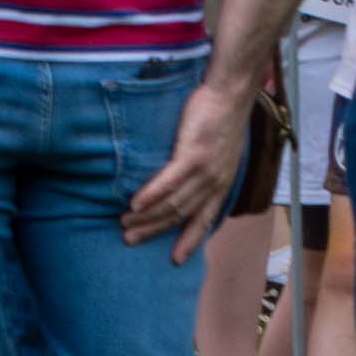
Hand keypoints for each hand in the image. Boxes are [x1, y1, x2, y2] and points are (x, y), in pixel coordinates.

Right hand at [120, 71, 257, 246]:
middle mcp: (215, 183)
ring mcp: (205, 170)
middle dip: (155, 231)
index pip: (204, 220)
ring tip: (125, 222)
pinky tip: (135, 203)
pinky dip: (151, 194)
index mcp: (221, 185)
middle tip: (130, 240)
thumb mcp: (220, 151)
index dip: (189, 241)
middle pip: (181, 215)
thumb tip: (189, 178)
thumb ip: (206, 168)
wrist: (230, 96)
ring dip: (148, 216)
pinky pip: (170, 181)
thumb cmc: (221, 118)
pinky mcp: (193, 154)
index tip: (176, 260)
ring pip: (174, 202)